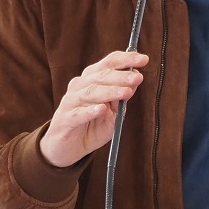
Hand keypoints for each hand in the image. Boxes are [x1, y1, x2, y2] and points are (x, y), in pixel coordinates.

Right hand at [38, 50, 147, 168]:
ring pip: (90, 92)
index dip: (125, 59)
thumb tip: (136, 78)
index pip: (108, 64)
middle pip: (100, 76)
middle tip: (137, 78)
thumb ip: (121, 96)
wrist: (66, 148)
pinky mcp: (65, 120)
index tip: (143, 59)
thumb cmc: (90, 126)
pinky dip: (90, 111)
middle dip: (120, 76)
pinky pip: (78, 114)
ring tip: (126, 92)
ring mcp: (70, 102)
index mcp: (90, 79)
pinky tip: (101, 109)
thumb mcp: (112, 112)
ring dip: (110, 91)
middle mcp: (79, 86)